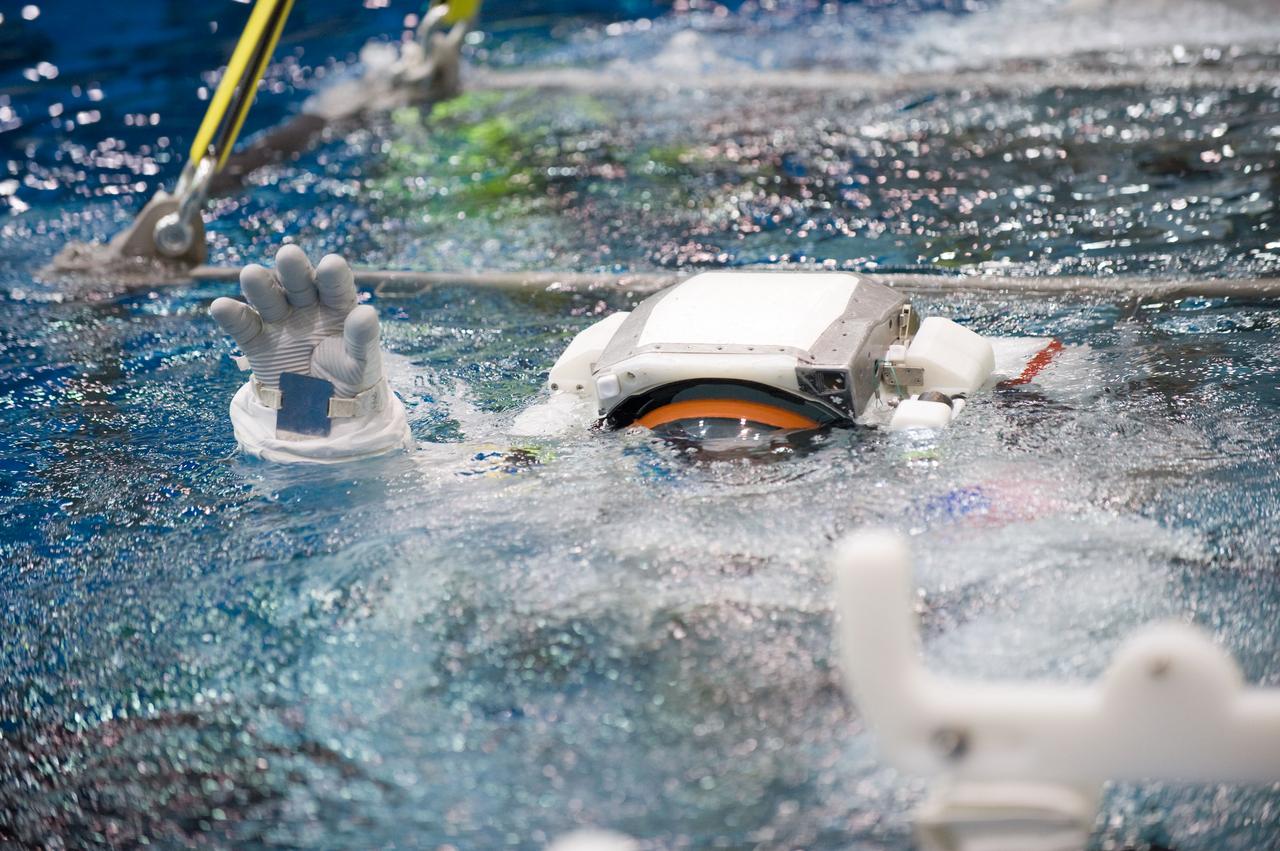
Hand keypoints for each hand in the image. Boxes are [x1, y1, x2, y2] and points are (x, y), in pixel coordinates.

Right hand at [210, 245, 382, 397]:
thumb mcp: (361, 362)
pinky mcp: (256, 341)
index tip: (330, 265)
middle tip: (289, 256)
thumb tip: (367, 312)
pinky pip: (243, 325)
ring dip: (259, 285)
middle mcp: (306, 305)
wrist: (322, 409)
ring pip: (268, 297)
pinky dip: (231, 315)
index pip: (336, 285)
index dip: (333, 275)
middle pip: (298, 283)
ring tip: (251, 275)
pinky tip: (221, 307)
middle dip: (293, 269)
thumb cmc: (349, 377)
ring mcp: (279, 320)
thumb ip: (362, 339)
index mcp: (336, 305)